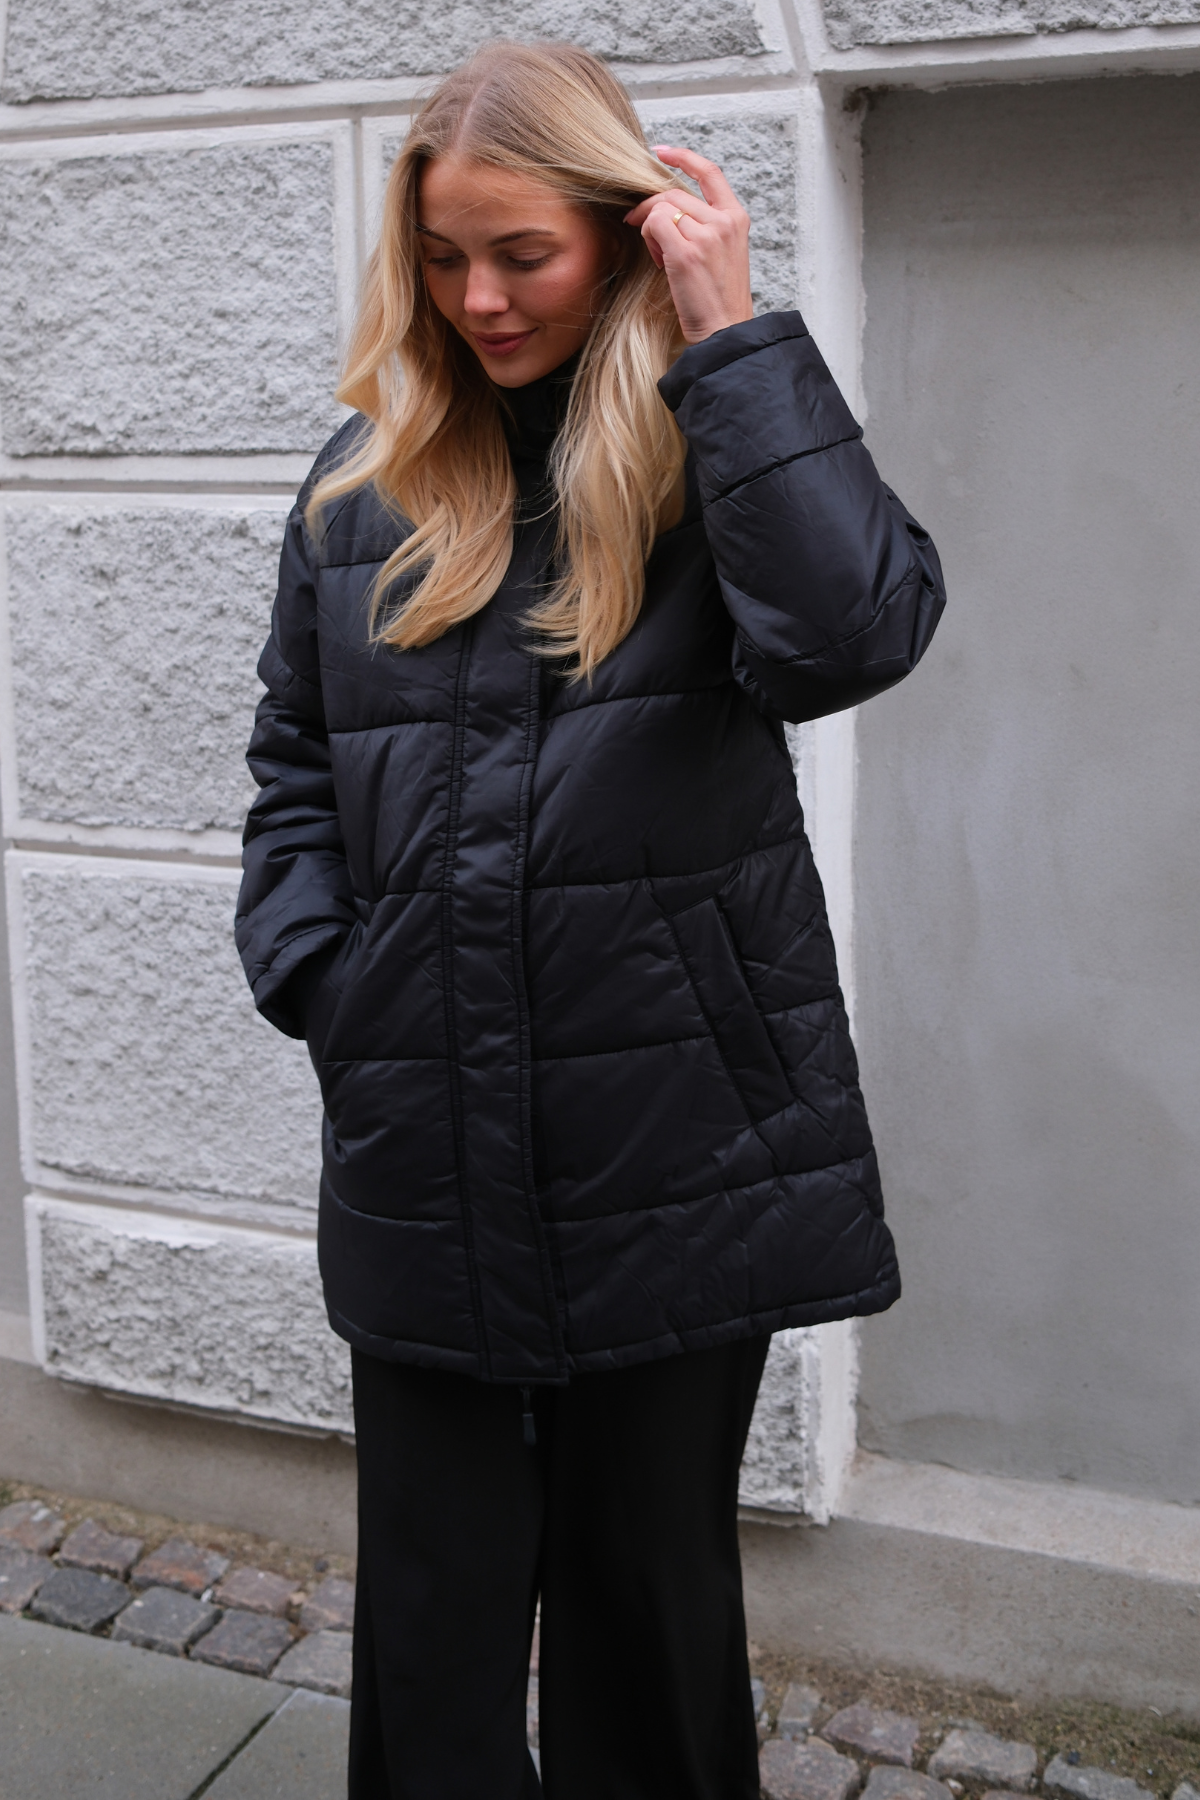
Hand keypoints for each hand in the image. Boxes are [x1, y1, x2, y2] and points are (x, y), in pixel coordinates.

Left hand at [623, 146, 752, 344]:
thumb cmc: (717, 298)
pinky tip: (660, 262)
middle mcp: (725, 222)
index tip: (661, 151)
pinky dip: (649, 241)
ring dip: (650, 232)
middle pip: (673, 194)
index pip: (710, 172)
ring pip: (661, 209)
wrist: (724, 332)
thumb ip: (704, 225)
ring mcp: (707, 236)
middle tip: (643, 231)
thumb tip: (664, 206)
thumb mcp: (721, 252)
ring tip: (662, 258)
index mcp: (736, 218)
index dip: (683, 157)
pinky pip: (654, 225)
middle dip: (650, 210)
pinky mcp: (687, 253)